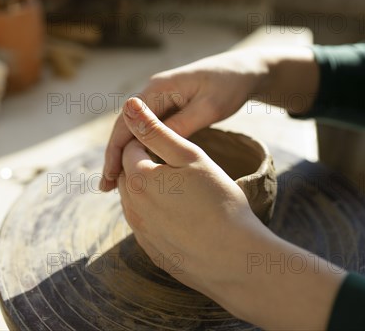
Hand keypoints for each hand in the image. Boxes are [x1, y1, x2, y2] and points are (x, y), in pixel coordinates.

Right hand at [100, 48, 269, 190]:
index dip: (116, 151)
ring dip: (123, 155)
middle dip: (113, 157)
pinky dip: (137, 149)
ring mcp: (158, 99)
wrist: (244, 70)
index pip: (127, 122)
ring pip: (133, 130)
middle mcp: (152, 92)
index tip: (110, 177)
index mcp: (158, 88)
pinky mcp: (166, 107)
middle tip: (105, 188)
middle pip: (124, 127)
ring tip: (114, 184)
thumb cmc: (229, 86)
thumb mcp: (209, 108)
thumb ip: (182, 124)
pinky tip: (135, 167)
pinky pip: (146, 130)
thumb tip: (155, 145)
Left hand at [117, 97, 343, 329]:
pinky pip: (145, 225)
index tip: (170, 143)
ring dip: (147, 190)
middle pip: (127, 176)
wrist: (237, 259)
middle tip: (174, 163)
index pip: (130, 149)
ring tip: (178, 187)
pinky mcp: (153, 252)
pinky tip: (181, 214)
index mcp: (138, 179)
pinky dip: (156, 215)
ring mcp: (141, 233)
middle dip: (143, 165)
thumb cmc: (219, 202)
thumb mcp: (190, 157)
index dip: (148, 141)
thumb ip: (157, 131)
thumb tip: (129, 106)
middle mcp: (132, 207)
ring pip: (134, 201)